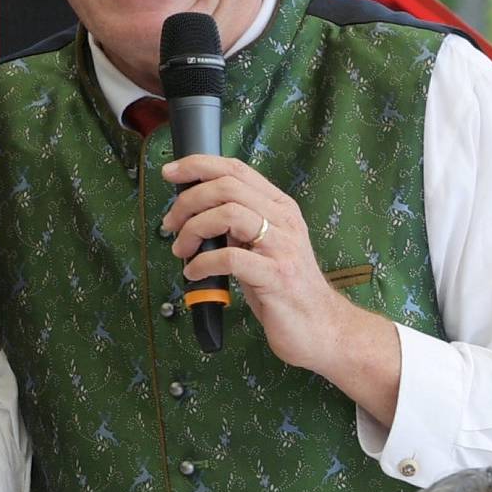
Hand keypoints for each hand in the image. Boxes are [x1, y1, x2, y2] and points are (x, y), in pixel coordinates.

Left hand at [162, 154, 350, 374]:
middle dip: (188, 202)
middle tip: (171, 224)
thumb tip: (197, 215)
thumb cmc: (284, 289)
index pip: (236, 170)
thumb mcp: (261, 248)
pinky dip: (202, 263)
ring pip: (227, 214)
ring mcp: (281, 246)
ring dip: (193, 230)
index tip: (170, 172)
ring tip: (182, 251)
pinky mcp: (275, 275)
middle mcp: (283, 220)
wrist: (320, 326)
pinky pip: (229, 258)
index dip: (199, 165)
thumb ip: (237, 228)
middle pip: (227, 187)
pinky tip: (194, 274)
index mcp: (279, 207)